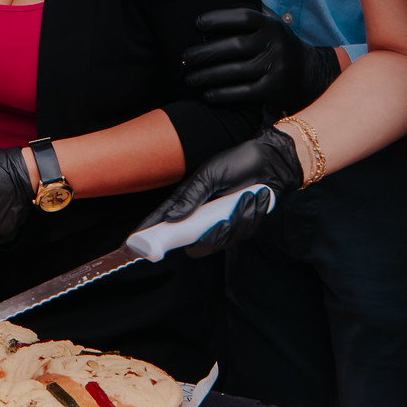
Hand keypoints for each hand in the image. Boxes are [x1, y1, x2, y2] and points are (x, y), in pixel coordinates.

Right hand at [135, 129, 303, 256]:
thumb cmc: (238, 162)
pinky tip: (258, 196)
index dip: (149, 234)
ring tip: (247, 196)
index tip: (134, 244)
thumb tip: (170, 218)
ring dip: (238, 219)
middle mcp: (203, 217)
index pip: (163, 222)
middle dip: (211, 235)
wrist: (272, 162)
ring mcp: (223, 224)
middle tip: (221, 221)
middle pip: (195, 244)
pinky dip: (252, 215)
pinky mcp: (243, 226)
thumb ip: (190, 197)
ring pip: (222, 240)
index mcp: (189, 202)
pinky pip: (243, 233)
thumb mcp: (209, 175)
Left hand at [183, 8, 338, 113]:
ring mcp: (276, 67)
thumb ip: (250, 12)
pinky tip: (207, 95)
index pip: (244, 16)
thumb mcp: (270, 24)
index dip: (219, 18)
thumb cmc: (276, 44)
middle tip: (184, 58)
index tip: (197, 24)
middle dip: (205, 52)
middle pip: (234, 46)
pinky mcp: (275, 89)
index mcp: (272, 24)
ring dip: (207, 76)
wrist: (308, 74)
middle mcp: (276, 44)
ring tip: (189, 79)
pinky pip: (244, 93)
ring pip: (236, 72)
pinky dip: (223, 95)